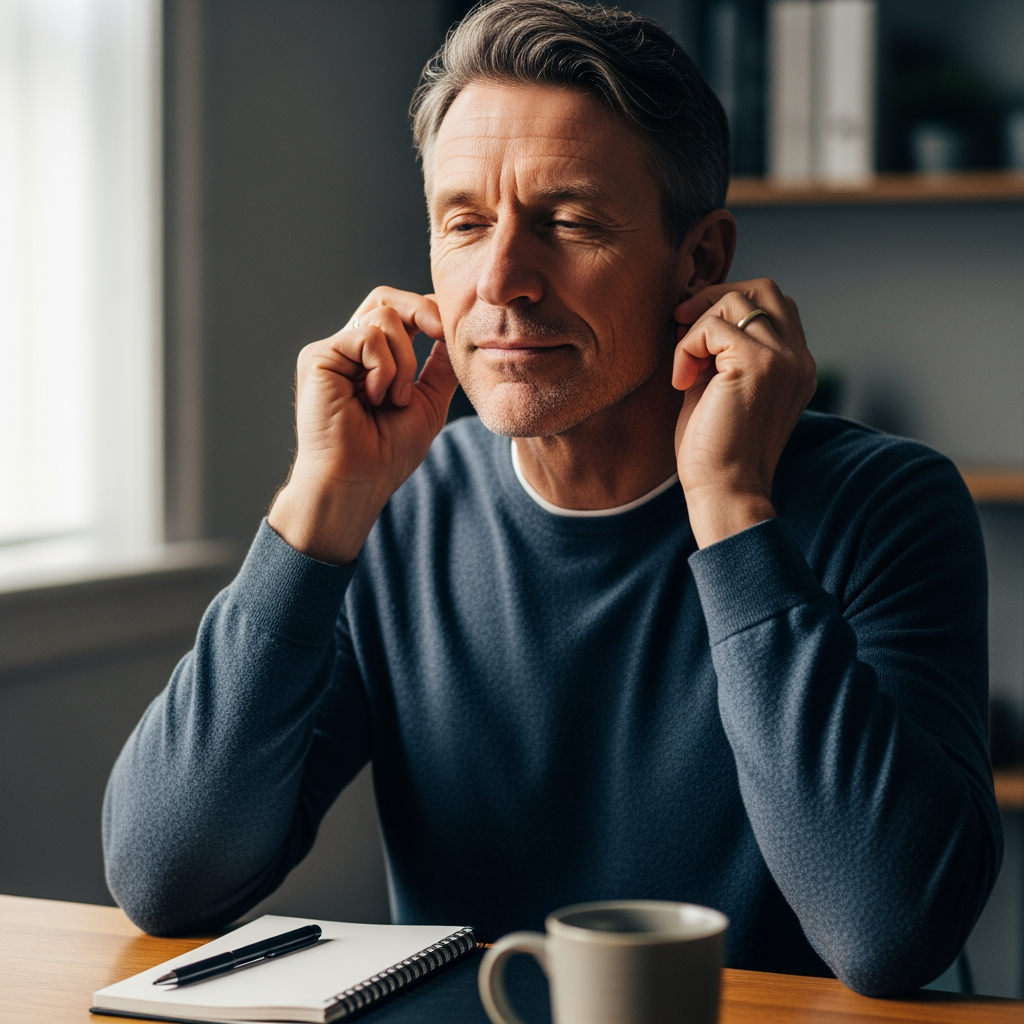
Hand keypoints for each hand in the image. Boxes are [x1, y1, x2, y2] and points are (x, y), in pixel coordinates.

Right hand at [268, 287, 458, 563]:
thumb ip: (440, 366)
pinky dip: (383, 368)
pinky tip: (374, 398)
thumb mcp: (429, 402)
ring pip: (382, 317)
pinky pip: (366, 336)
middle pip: (385, 299)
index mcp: (372, 359)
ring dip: (403, 361)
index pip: (399, 312)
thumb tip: (454, 333)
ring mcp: (332, 352)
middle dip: (420, 311)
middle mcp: (349, 351)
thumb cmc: (388, 453)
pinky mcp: (318, 357)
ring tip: (394, 400)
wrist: (359, 481)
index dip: (427, 312)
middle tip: (439, 334)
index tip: (448, 333)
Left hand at [672, 278, 815, 548]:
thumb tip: (691, 309)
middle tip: (681, 327)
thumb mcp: (721, 389)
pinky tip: (681, 383)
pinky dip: (686, 347)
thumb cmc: (714, 451)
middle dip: (714, 298)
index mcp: (796, 365)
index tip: (692, 332)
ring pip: (737, 300)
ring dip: (697, 326)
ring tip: (685, 367)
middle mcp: (799, 358)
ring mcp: (785, 359)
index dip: (728, 305)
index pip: (772, 304)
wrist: (725, 491)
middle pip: (763, 289)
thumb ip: (721, 352)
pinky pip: (713, 326)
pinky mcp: (759, 364)